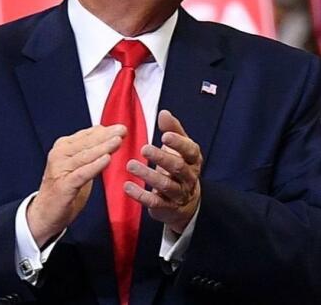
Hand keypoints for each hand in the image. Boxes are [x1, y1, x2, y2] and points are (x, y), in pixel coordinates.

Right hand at [27, 124, 126, 245]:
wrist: (44, 214)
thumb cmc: (64, 188)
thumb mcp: (78, 166)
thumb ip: (90, 152)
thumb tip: (108, 134)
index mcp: (63, 147)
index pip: (87, 135)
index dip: (105, 131)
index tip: (121, 128)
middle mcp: (60, 155)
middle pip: (87, 143)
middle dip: (107, 136)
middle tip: (123, 130)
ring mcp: (60, 169)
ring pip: (85, 156)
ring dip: (103, 147)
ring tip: (117, 141)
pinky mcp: (63, 185)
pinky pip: (82, 174)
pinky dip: (95, 166)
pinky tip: (107, 160)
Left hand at [125, 110, 201, 234]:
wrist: (186, 203)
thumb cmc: (180, 168)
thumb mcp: (180, 148)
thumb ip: (173, 130)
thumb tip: (164, 113)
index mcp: (193, 160)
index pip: (190, 150)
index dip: (178, 144)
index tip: (165, 135)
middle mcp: (189, 177)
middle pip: (178, 167)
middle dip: (161, 158)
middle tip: (144, 148)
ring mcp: (178, 194)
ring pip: (166, 185)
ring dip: (148, 175)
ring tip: (131, 164)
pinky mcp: (166, 208)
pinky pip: (154, 202)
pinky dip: (140, 195)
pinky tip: (127, 186)